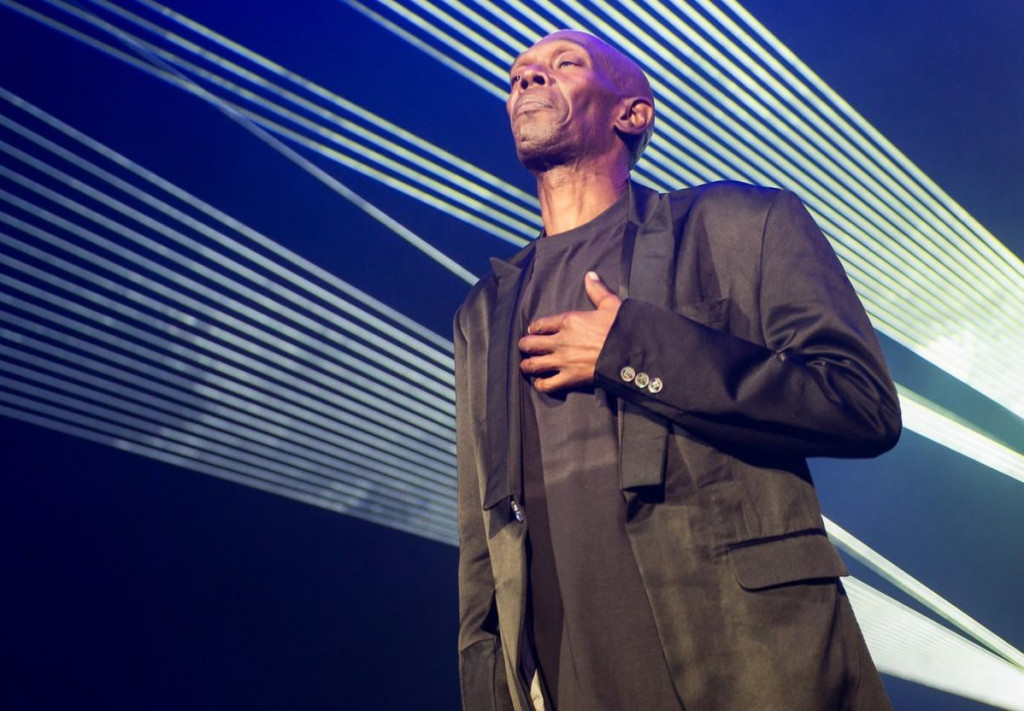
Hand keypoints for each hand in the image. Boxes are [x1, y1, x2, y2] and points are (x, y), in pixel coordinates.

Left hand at [519, 271, 621, 392]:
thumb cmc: (621, 328)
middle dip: (525, 346)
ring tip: (526, 365)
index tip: (533, 331)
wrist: (631, 352)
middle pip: (531, 344)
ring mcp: (563, 361)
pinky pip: (547, 385)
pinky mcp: (569, 378)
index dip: (534, 328)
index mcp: (568, 321)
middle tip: (525, 347)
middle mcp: (560, 341)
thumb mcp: (611, 304)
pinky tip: (541, 383)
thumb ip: (597, 290)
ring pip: (533, 364)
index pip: (540, 324)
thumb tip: (590, 275)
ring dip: (527, 365)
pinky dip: (541, 384)